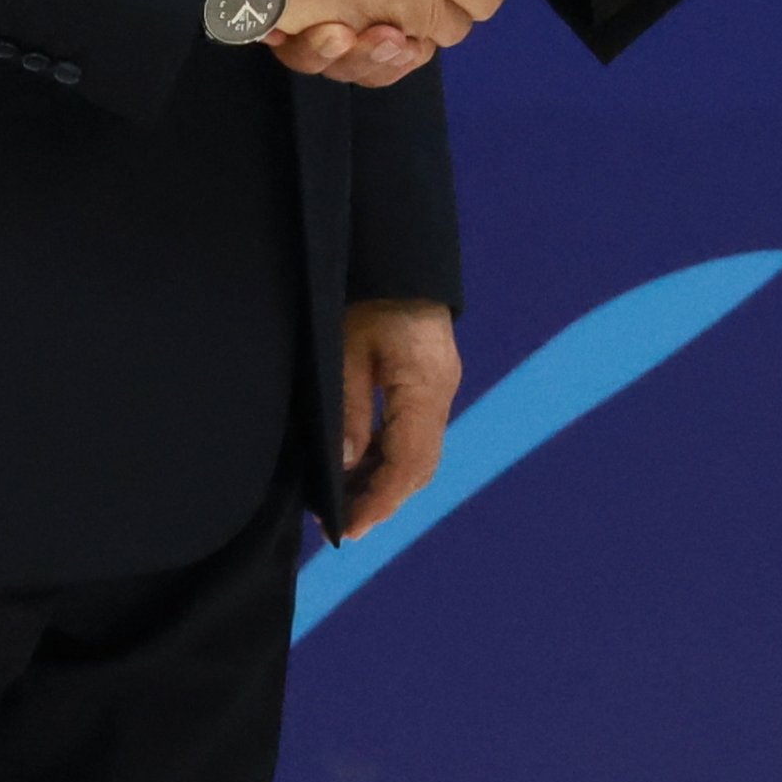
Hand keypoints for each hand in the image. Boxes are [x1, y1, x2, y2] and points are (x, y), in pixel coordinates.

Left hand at [335, 298, 459, 540]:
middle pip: (419, 466)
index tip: (345, 530)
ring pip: (419, 453)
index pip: (407, 464)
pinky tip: (360, 464)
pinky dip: (390, 457)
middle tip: (340, 525)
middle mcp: (442, 392)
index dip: (378, 502)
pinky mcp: (433, 378)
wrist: (396, 250)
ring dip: (385, 480)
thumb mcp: (345, 351)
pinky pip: (416, 432)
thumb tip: (346, 467)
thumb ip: (348, 412)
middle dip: (381, 499)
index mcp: (424, 387)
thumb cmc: (366, 296)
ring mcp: (441, 385)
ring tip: (344, 500)